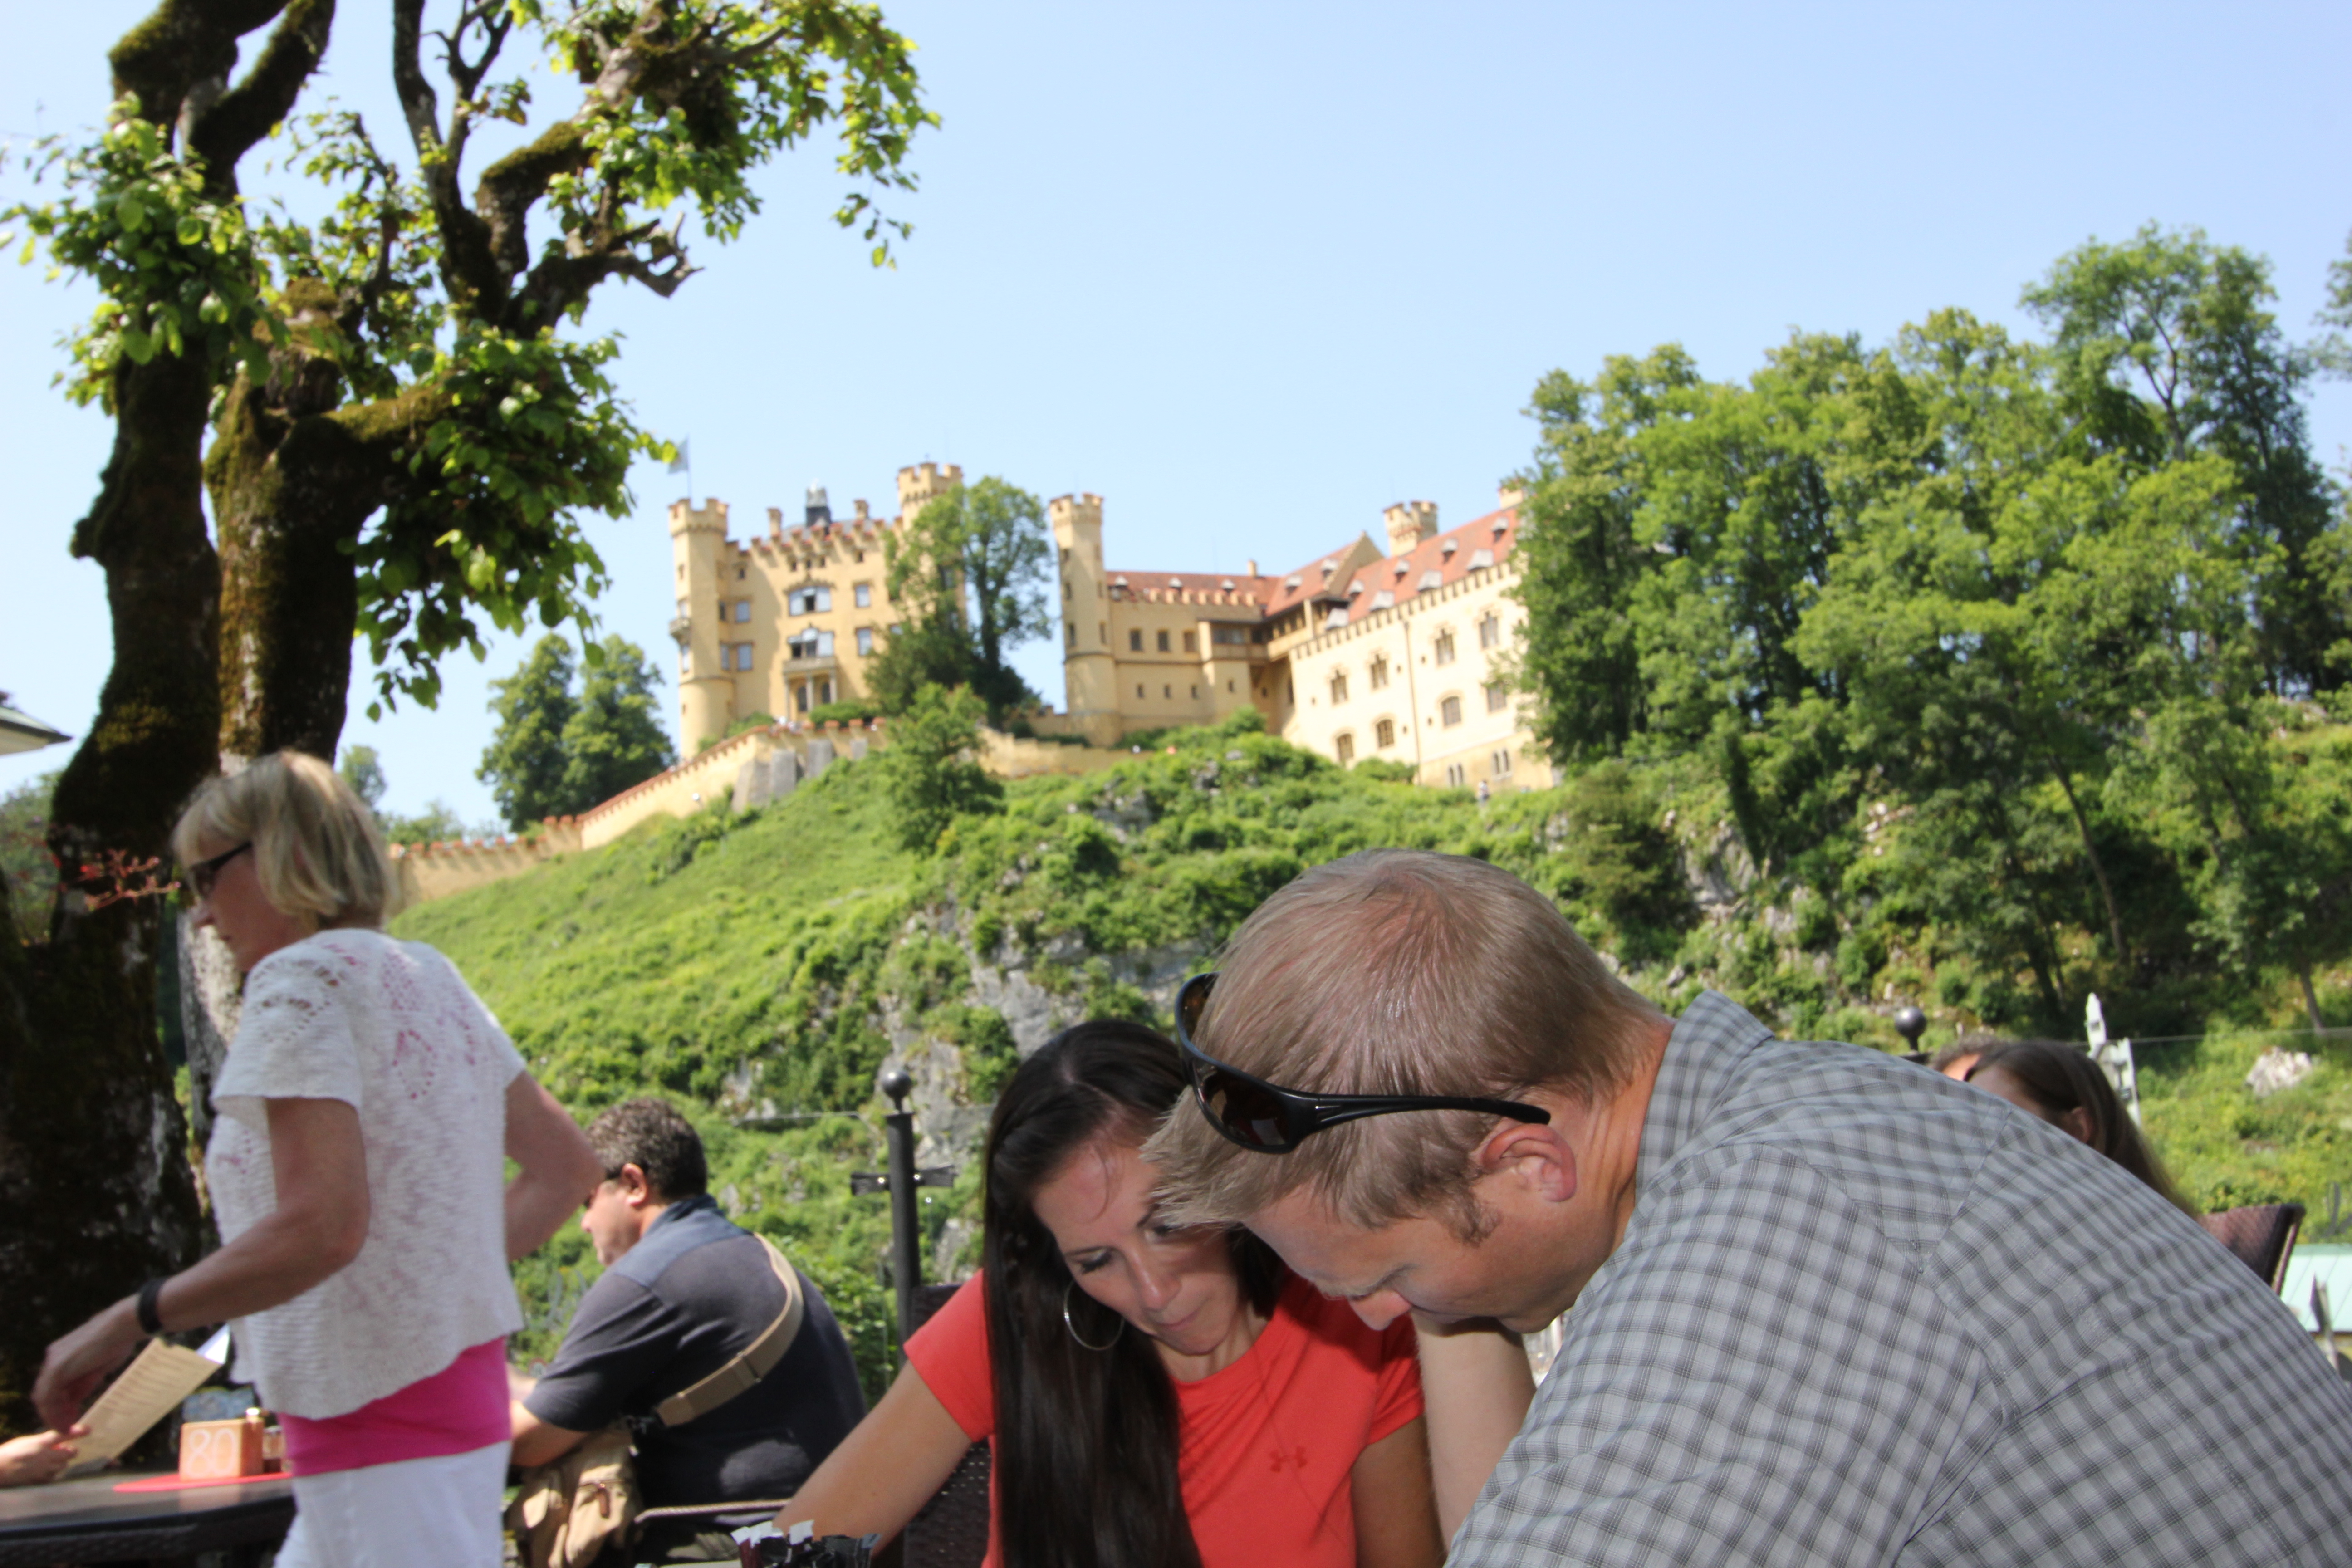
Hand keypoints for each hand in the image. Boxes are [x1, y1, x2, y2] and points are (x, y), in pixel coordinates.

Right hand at [0, 1429, 82, 1487]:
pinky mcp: (39, 1480)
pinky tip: (45, 1470)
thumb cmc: (10, 1452)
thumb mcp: (27, 1441)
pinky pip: (53, 1476)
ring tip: (52, 1461)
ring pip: (63, 1466)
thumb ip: (43, 1441)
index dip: (77, 1432)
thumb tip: (58, 1442)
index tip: (88, 1430)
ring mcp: (42, 1469)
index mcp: (40, 1442)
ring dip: (62, 1462)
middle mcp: (44, 1456)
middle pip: (69, 1453)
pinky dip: (53, 1473)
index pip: (63, 1434)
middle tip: (67, 1450)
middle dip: (71, 1451)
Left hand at [32, 1297, 143, 1432]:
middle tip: (67, 1425)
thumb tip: (74, 1399)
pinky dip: (54, 1413)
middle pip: (45, 1391)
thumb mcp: (97, 1366)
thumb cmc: (117, 1340)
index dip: (59, 1402)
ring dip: (53, 1415)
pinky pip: (48, 1398)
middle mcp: (52, 1358)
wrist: (122, 1325)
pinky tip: (65, 1423)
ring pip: (44, 1397)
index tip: (71, 1413)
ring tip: (66, 1428)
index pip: (53, 1384)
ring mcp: (52, 1363)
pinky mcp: (57, 1369)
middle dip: (54, 1411)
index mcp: (61, 1354)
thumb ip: (83, 1382)